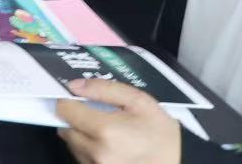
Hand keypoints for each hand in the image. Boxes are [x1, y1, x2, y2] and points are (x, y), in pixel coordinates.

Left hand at [56, 80, 182, 163]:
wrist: (177, 163)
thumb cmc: (161, 133)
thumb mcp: (140, 102)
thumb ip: (104, 89)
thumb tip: (74, 85)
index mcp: (105, 130)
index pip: (65, 110)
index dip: (69, 100)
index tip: (78, 97)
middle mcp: (96, 152)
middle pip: (66, 128)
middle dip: (76, 118)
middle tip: (96, 114)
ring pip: (72, 144)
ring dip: (81, 134)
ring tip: (106, 131)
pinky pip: (81, 157)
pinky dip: (88, 148)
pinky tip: (108, 145)